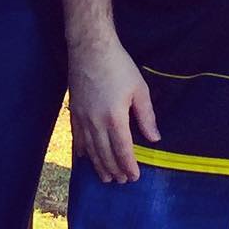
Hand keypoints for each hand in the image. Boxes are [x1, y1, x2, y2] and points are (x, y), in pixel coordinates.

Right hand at [68, 37, 159, 182]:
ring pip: (90, 149)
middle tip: (121, 181)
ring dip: (98, 165)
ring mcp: (82, 117)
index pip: (123, 150)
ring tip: (105, 177)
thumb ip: (146, 116)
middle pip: (105, 154)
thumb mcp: (139, 89)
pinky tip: (84, 158)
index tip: (134, 177)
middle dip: (114, 170)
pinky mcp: (74, 110)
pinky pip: (77, 136)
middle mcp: (96, 122)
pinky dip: (81, 150)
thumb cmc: (118, 65)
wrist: (90, 47)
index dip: (129, 166)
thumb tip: (155, 138)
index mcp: (115, 118)